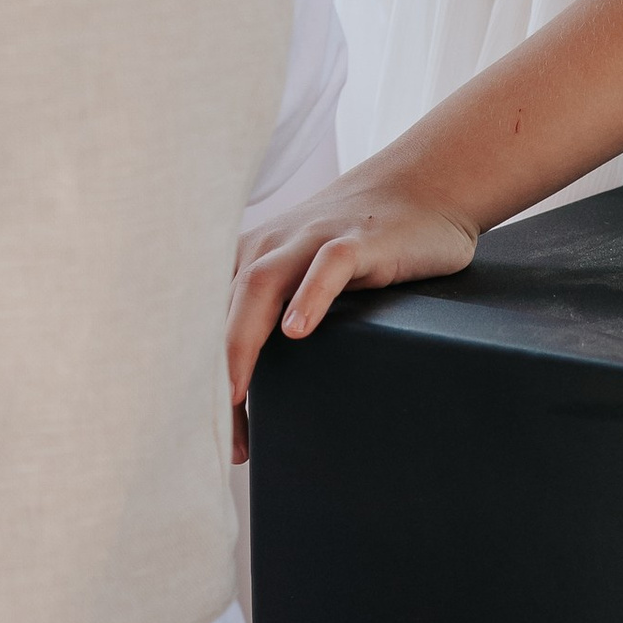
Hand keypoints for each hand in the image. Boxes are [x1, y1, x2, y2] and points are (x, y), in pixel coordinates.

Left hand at [227, 169, 480, 446]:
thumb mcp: (306, 278)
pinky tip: (298, 331)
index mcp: (250, 261)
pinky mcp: (358, 240)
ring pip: (261, 285)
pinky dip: (309, 296)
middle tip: (219, 435)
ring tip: (235, 394)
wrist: (424, 186)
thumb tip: (255, 397)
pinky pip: (328, 266)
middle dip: (213, 374)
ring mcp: (311, 240)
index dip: (199, 376)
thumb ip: (275, 318)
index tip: (207, 434)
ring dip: (242, 342)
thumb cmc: (361, 247)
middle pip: (222, 309)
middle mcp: (269, 247)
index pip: (207, 322)